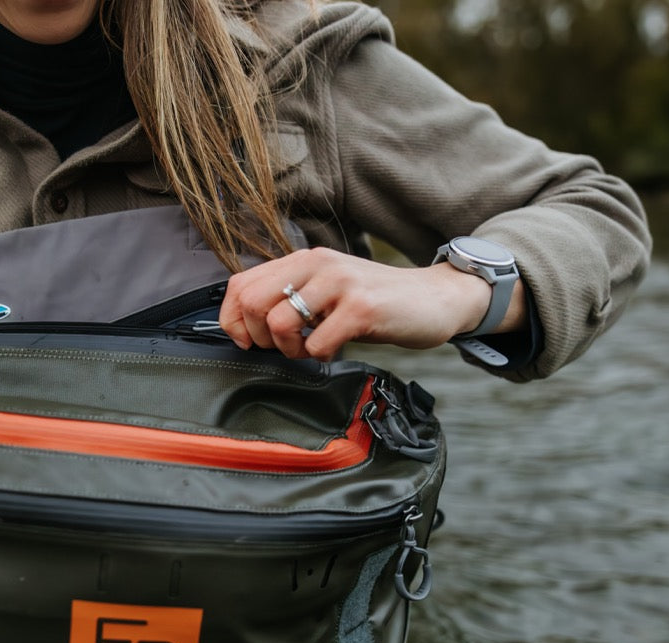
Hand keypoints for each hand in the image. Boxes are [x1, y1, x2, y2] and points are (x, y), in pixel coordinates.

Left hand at [218, 247, 522, 360]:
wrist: (436, 298)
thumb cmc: (377, 302)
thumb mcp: (328, 291)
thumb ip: (293, 298)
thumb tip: (247, 325)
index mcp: (303, 260)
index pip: (239, 284)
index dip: (232, 320)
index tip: (249, 342)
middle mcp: (317, 264)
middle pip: (251, 303)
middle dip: (259, 338)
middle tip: (285, 348)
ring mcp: (339, 283)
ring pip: (279, 323)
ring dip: (290, 350)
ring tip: (311, 349)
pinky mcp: (361, 308)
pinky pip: (317, 343)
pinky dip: (320, 357)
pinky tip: (335, 350)